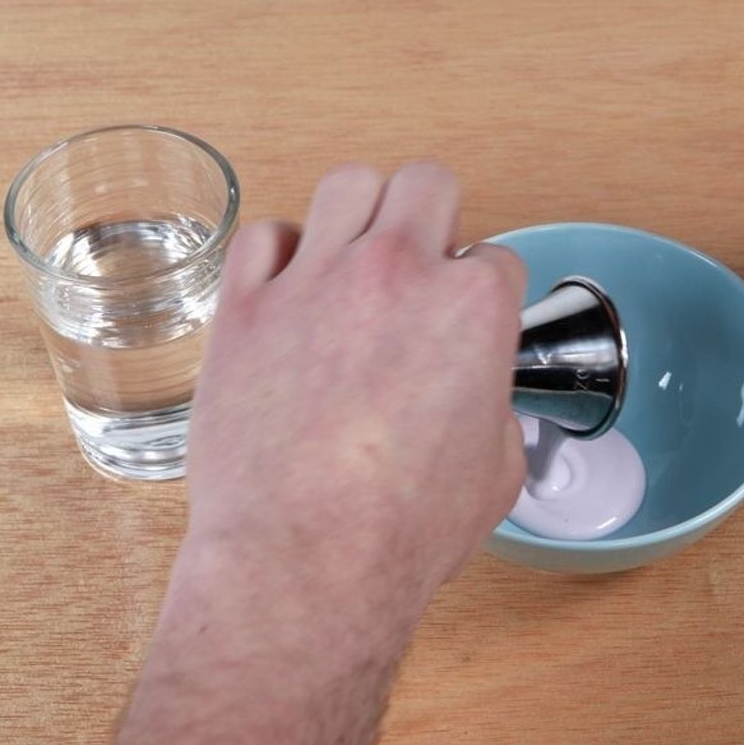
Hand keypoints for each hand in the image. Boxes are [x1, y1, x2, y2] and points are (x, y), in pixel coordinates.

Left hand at [184, 162, 526, 639]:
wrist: (310, 560)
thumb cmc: (402, 530)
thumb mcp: (495, 473)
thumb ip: (494, 411)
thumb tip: (477, 403)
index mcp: (473, 308)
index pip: (496, 258)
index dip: (485, 291)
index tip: (467, 314)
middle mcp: (398, 274)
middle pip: (427, 185)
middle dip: (434, 217)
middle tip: (421, 259)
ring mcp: (317, 281)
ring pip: (348, 184)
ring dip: (361, 212)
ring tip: (355, 255)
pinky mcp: (247, 306)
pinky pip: (264, 235)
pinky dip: (282, 250)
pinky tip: (290, 284)